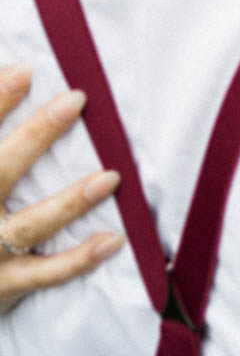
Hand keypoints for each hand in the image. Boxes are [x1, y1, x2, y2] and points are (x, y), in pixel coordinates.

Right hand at [0, 65, 123, 315]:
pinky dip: (80, 259)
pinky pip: (47, 273)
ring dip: (72, 200)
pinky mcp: (4, 284)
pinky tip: (113, 239)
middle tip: (76, 99)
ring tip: (111, 177)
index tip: (25, 71)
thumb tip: (18, 75)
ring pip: (31, 224)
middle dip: (36, 135)